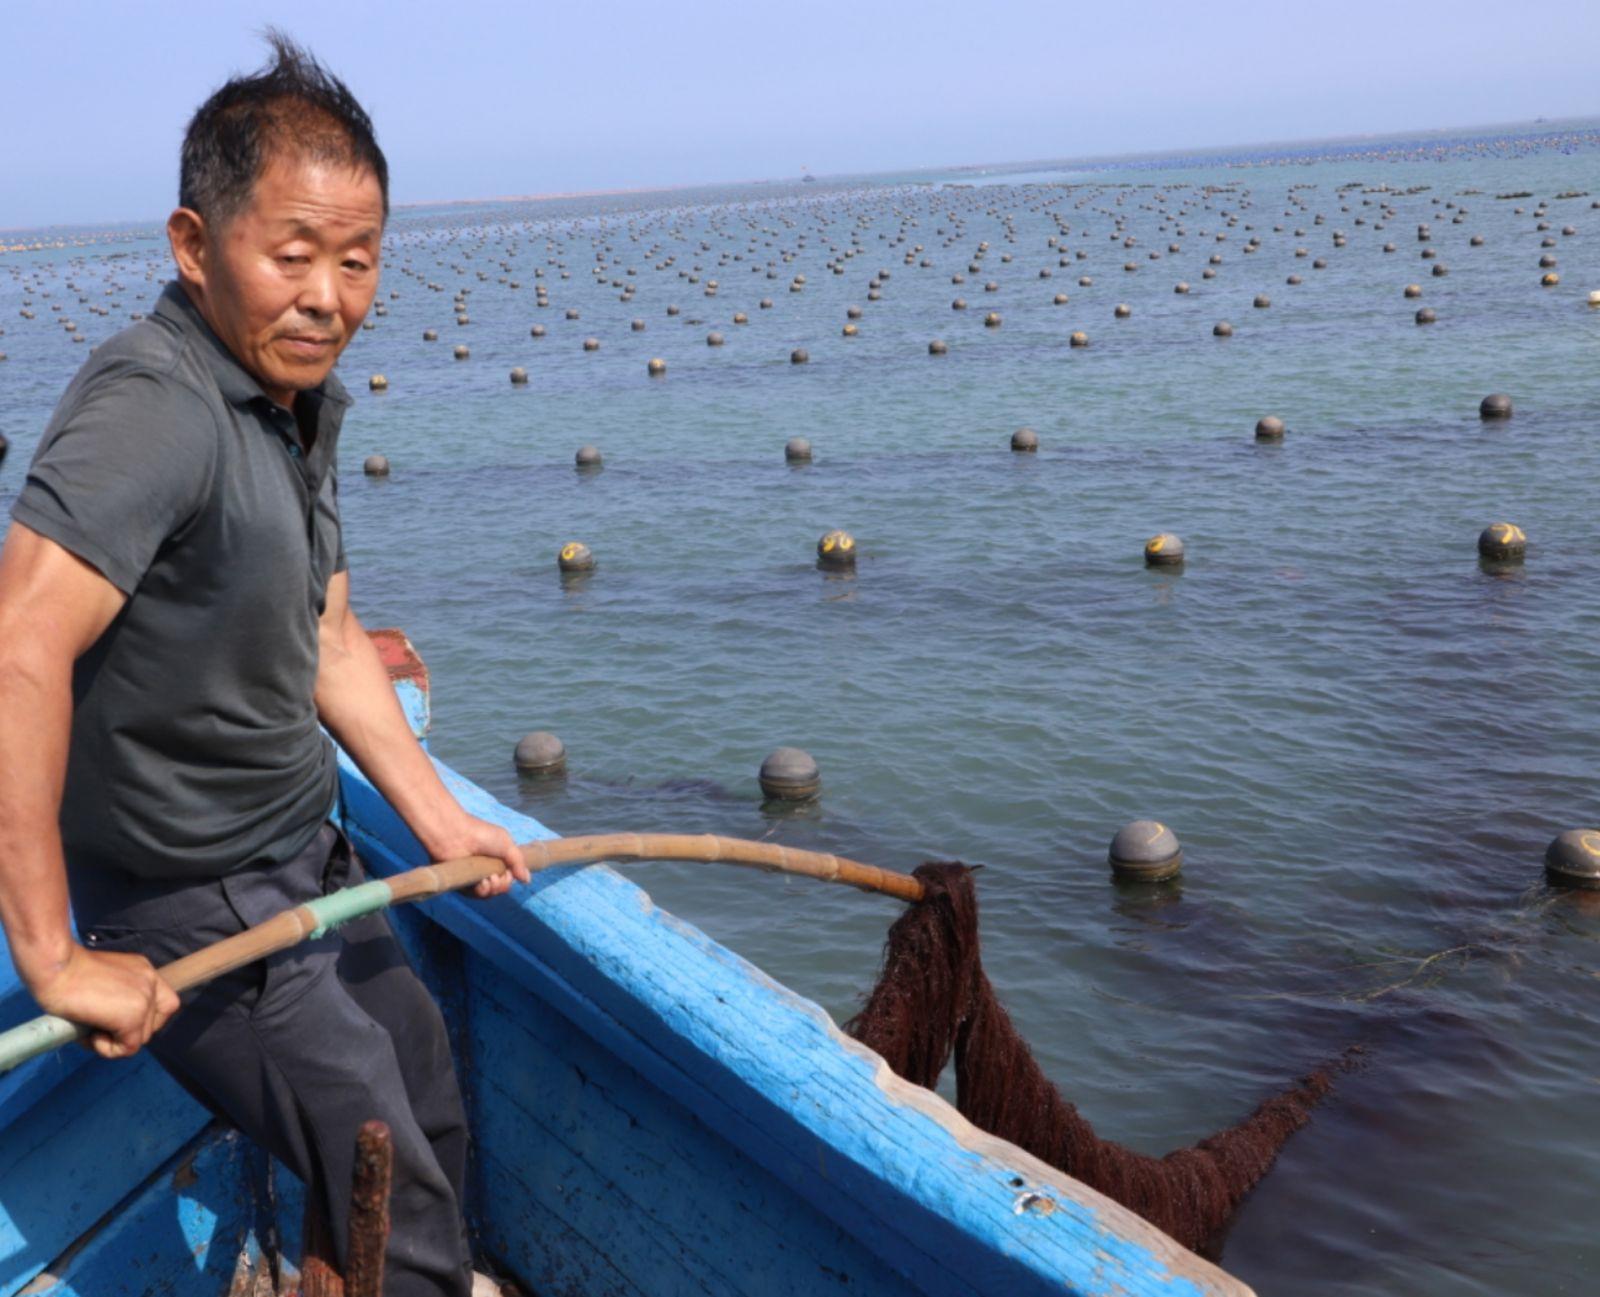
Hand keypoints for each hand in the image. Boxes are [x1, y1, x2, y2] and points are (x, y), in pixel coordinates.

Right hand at [29, 944, 180, 1060]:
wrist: (57, 968)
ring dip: (114, 1041)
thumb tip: (116, 1028)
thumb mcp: (104, 982)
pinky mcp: (132, 1017)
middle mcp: (151, 982)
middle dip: (127, 1032)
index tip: (119, 1022)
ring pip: (140, 1038)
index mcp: (144, 972)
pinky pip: (128, 1049)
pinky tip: (90, 1035)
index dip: (144, 1020)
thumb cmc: (67, 974)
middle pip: (153, 1024)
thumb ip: (119, 998)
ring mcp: (145, 1000)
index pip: (164, 1004)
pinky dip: (108, 1049)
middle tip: (98, 1026)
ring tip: (90, 1027)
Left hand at [421, 813, 529, 898]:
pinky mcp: (462, 882)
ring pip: (488, 893)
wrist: (457, 835)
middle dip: (503, 886)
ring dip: (493, 890)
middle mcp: (486, 869)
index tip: (509, 873)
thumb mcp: (507, 844)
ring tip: (489, 879)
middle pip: (500, 888)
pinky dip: (481, 892)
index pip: (508, 877)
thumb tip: (527, 880)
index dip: (510, 879)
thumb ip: (518, 862)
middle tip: (498, 877)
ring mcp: (474, 876)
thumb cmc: (481, 834)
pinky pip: (474, 895)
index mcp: (497, 859)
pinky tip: (482, 883)